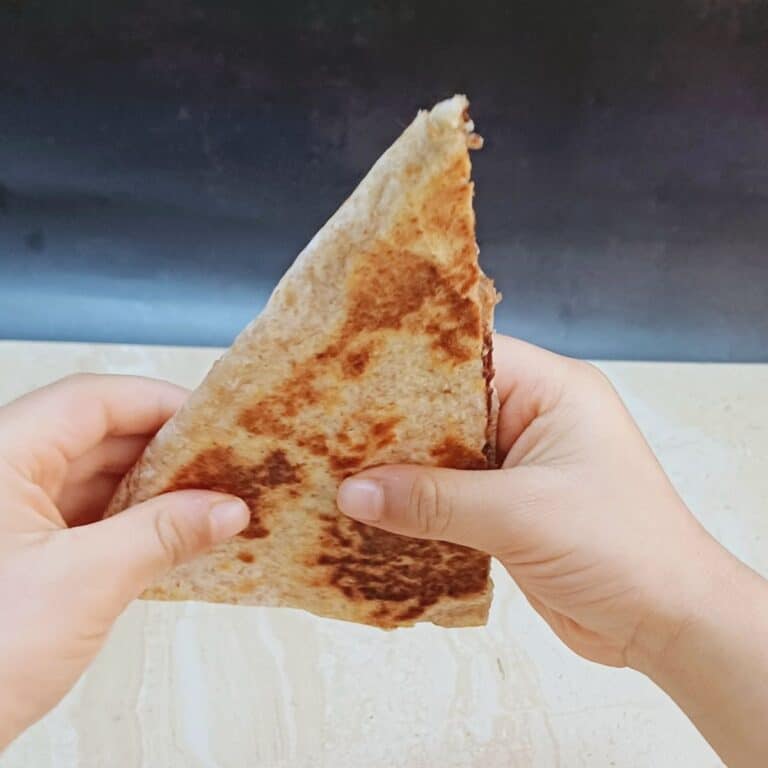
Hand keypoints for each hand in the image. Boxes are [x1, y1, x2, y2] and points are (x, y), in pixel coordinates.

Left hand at [0, 375, 248, 748]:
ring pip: (94, 478)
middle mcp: (2, 475)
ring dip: (151, 490)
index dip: (157, 403)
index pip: (90, 400)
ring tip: (208, 501)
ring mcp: (9, 514)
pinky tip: (173, 533)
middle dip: (163, 451)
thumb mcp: (85, 583)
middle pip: (96, 436)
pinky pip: (87, 516)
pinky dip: (131, 522)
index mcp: (1, 456)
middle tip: (223, 467)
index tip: (212, 422)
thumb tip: (227, 509)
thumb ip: (163, 534)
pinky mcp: (22, 552)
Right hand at [339, 335, 767, 764]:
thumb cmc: (622, 549)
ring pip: (445, 455)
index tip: (349, 376)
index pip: (468, 357)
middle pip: (448, 408)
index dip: (409, 365)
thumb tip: (355, 492)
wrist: (666, 624)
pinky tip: (374, 509)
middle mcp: (534, 418)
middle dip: (395, 424)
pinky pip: (451, 495)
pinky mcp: (510, 507)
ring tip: (337, 467)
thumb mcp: (519, 514)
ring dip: (402, 469)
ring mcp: (521, 465)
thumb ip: (432, 501)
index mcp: (552, 390)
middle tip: (328, 426)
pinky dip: (417, 503)